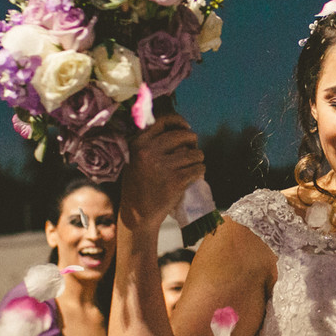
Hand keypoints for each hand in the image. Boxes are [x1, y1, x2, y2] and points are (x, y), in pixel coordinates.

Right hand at [121, 113, 205, 228]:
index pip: (163, 121)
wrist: (137, 214)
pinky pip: (198, 168)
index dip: (179, 122)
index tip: (186, 128)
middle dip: (193, 141)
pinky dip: (201, 171)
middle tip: (193, 149)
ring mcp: (163, 166)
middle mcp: (149, 152)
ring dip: (198, 158)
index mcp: (138, 143)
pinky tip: (196, 175)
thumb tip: (176, 127)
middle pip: (183, 136)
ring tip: (194, 165)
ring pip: (195, 153)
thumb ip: (149, 143)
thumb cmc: (138, 185)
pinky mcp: (176, 180)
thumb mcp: (134, 159)